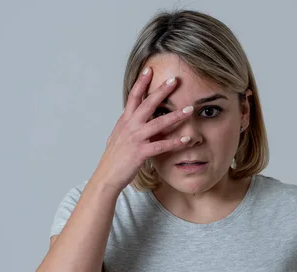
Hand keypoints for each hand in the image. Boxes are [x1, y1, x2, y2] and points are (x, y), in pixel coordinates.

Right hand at [93, 67, 193, 191]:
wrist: (106, 176)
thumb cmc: (114, 157)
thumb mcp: (118, 136)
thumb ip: (127, 125)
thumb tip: (131, 116)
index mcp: (125, 121)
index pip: (133, 97)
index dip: (141, 83)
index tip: (149, 69)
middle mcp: (130, 126)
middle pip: (147, 104)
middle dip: (162, 91)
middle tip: (174, 80)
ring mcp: (135, 138)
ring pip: (158, 123)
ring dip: (175, 116)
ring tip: (189, 110)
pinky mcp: (141, 152)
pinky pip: (162, 145)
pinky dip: (175, 142)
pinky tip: (186, 139)